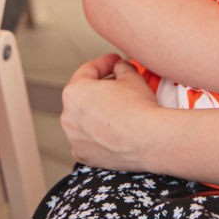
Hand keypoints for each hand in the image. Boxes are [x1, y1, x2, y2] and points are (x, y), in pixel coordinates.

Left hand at [60, 54, 163, 172]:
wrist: (150, 140)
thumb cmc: (139, 108)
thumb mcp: (131, 75)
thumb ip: (120, 67)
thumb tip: (119, 68)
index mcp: (74, 92)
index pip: (88, 70)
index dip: (105, 63)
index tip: (115, 62)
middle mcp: (69, 116)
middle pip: (84, 96)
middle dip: (100, 89)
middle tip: (119, 84)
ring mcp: (75, 139)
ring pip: (84, 120)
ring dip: (97, 112)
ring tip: (118, 108)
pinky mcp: (85, 156)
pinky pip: (88, 141)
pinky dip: (98, 135)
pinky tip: (113, 129)